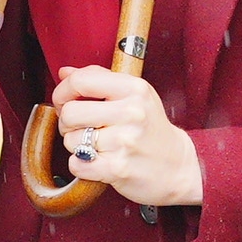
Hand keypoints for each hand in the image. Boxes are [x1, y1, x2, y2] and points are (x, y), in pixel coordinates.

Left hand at [49, 65, 202, 207]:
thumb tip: (64, 72)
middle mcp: (131, 112)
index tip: (64, 100)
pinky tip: (97, 162)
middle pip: (70, 112)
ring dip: (76, 146)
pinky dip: (81, 165)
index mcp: (134, 88)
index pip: (81, 81)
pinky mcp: (118, 168)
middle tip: (80, 128)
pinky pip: (76, 164)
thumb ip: (99, 79)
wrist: (178, 167)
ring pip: (71, 140)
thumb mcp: (134, 95)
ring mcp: (125, 141)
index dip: (63, 91)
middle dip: (67, 123)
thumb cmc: (150, 129)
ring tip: (97, 146)